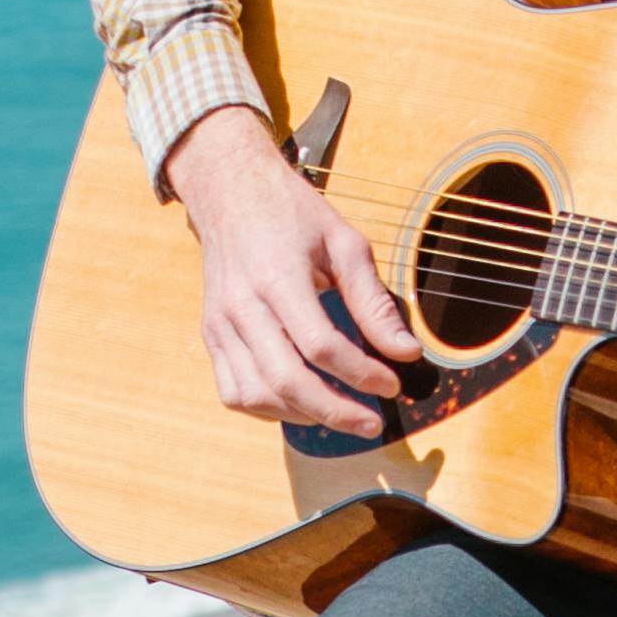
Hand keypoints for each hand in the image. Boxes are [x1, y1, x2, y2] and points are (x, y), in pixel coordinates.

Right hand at [167, 104, 422, 426]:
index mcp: (278, 277)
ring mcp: (220, 324)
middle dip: (336, 411)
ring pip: (257, 394)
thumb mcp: (344, 243)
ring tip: (340, 414)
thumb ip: (373, 301)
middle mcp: (242, 306)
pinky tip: (299, 405)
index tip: (392, 383)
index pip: (321, 345)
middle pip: (287, 380)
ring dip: (303, 415)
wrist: (230, 193)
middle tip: (372, 422)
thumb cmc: (290, 214)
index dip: (361, 373)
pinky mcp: (211, 335)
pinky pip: (233, 392)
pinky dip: (267, 409)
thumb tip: (405, 352)